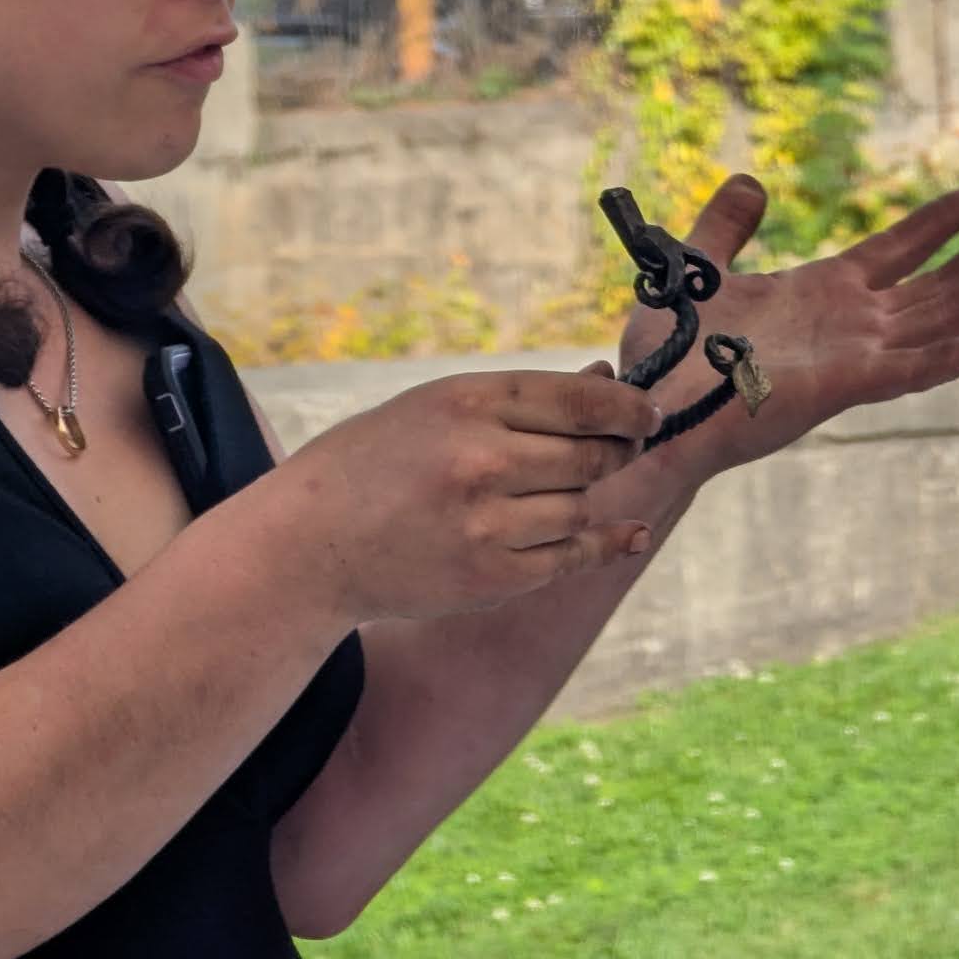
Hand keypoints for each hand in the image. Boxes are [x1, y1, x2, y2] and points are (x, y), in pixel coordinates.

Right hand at [261, 371, 664, 625]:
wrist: (310, 544)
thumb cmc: (373, 463)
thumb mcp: (435, 408)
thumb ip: (520, 400)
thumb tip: (607, 381)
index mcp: (465, 401)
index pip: (582, 399)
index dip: (629, 406)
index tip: (648, 412)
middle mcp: (481, 459)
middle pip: (594, 455)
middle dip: (617, 450)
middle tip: (622, 447)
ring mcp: (486, 524)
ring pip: (582, 507)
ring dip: (587, 497)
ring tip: (567, 488)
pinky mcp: (490, 577)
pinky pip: (571, 558)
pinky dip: (604, 543)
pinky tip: (627, 532)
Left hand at [620, 176, 958, 476]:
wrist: (646, 408)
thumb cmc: (667, 353)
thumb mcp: (694, 267)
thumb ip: (725, 226)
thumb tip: (752, 182)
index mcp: (823, 292)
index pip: (902, 247)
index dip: (947, 219)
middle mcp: (851, 323)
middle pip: (940, 280)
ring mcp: (853, 356)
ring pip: (941, 316)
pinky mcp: (844, 387)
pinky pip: (915, 370)